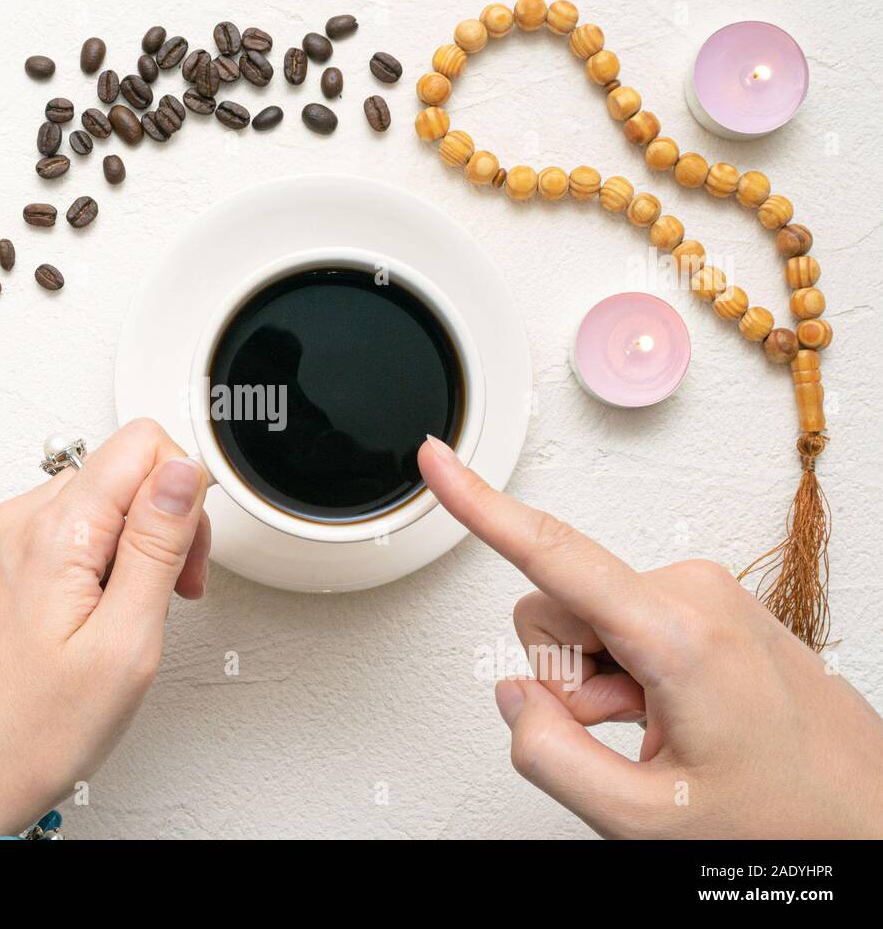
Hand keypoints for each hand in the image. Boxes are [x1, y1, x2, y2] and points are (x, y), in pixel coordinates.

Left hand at [0, 419, 209, 837]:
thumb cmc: (29, 735)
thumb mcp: (125, 644)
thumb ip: (159, 545)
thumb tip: (183, 471)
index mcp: (52, 533)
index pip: (142, 444)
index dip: (184, 493)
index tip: (185, 555)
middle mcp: (10, 524)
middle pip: (114, 473)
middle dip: (156, 526)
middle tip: (161, 600)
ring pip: (84, 505)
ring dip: (119, 549)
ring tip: (116, 622)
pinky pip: (48, 536)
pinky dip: (81, 565)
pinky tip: (80, 623)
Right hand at [419, 435, 882, 837]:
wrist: (866, 814)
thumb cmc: (785, 815)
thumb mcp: (644, 817)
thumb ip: (549, 755)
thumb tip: (514, 696)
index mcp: (677, 634)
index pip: (552, 555)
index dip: (480, 506)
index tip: (437, 460)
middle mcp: (691, 590)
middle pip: (554, 605)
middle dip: (564, 673)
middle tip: (623, 725)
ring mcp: (704, 593)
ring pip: (583, 617)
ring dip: (597, 679)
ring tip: (655, 722)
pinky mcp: (709, 603)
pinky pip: (621, 622)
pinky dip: (625, 671)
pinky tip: (670, 710)